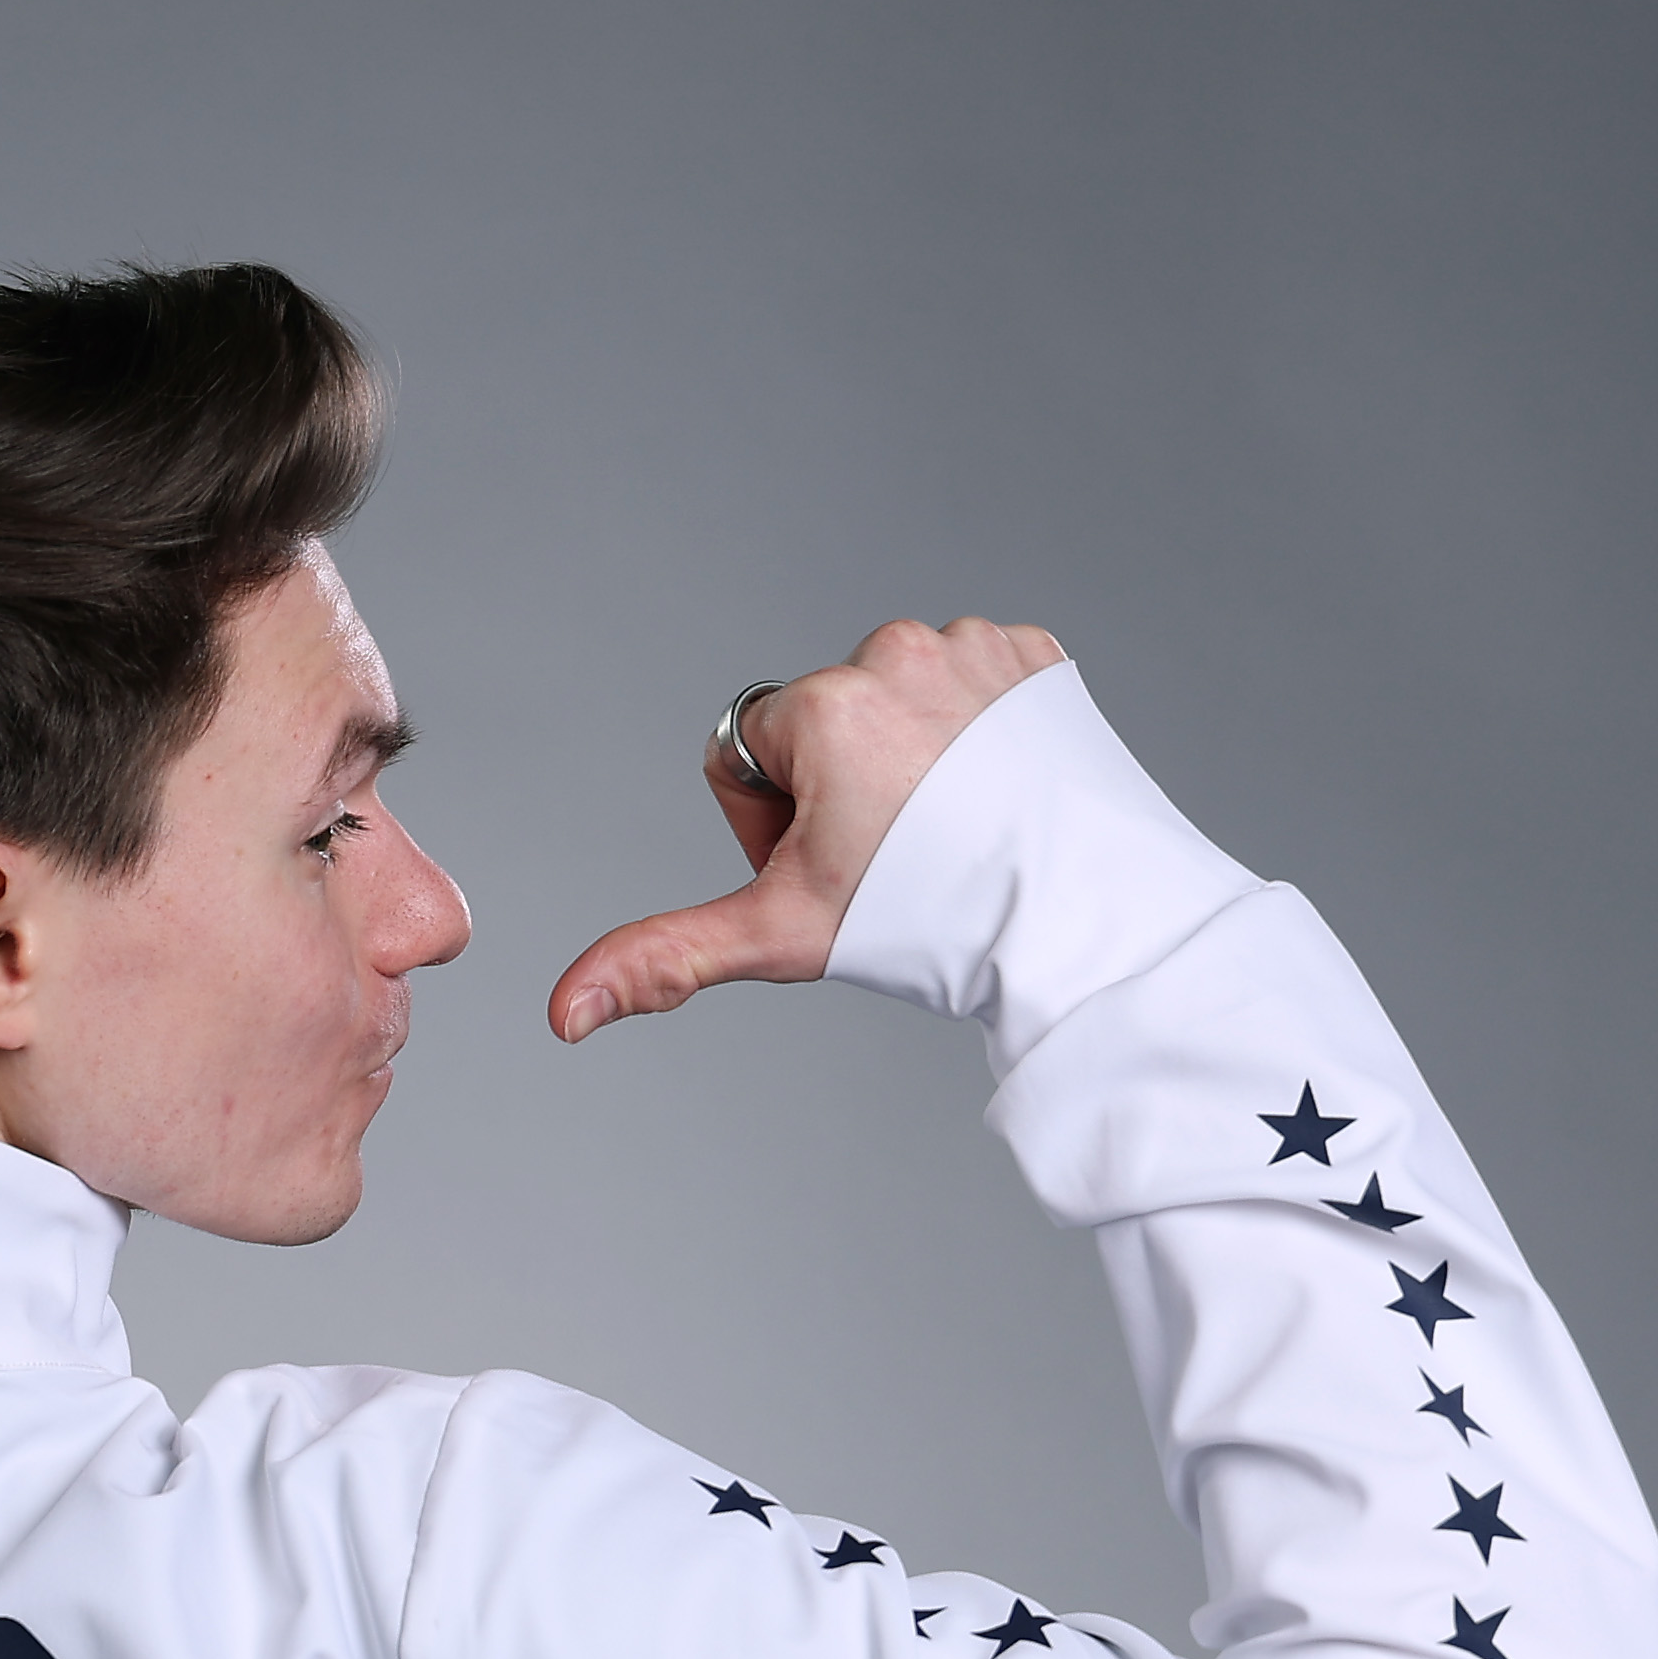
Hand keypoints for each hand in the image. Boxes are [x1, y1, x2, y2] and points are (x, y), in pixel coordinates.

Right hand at [549, 616, 1064, 1040]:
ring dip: (909, 761)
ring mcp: (974, 646)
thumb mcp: (786, 935)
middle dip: (841, 790)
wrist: (1094, 925)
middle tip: (903, 857)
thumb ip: (663, 957)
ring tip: (957, 830)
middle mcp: (894, 650)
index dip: (775, 824)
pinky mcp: (1036, 656)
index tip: (838, 864)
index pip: (745, 751)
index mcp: (821, 703)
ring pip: (897, 704)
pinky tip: (1000, 793)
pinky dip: (977, 736)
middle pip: (821, 723)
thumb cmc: (938, 926)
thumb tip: (563, 1012)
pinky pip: (971, 685)